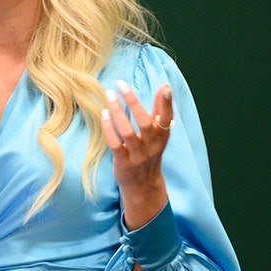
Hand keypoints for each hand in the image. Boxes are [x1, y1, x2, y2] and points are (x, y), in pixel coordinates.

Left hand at [100, 80, 173, 228]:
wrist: (143, 185)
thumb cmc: (149, 152)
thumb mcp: (158, 134)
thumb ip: (159, 111)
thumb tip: (165, 86)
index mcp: (163, 137)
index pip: (167, 118)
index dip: (167, 103)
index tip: (165, 87)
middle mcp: (152, 146)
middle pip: (145, 123)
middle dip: (133, 101)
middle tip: (121, 84)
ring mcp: (138, 156)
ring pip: (127, 132)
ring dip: (117, 112)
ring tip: (109, 95)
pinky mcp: (123, 163)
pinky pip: (115, 144)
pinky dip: (109, 128)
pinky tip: (104, 114)